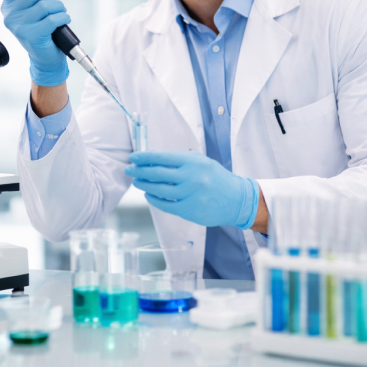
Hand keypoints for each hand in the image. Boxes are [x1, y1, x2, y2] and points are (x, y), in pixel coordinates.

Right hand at [1, 0, 70, 86]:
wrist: (45, 55)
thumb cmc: (40, 26)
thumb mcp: (32, 3)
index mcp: (7, 6)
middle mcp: (10, 16)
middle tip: (54, 2)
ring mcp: (19, 27)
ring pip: (45, 5)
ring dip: (59, 7)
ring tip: (59, 14)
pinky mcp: (32, 36)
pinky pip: (52, 19)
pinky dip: (63, 17)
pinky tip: (63, 20)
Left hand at [125, 151, 259, 228]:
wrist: (237, 200)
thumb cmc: (215, 178)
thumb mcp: (200, 162)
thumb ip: (178, 159)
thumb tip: (152, 155)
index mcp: (194, 163)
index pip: (163, 158)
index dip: (145, 157)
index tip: (133, 157)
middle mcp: (192, 178)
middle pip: (158, 173)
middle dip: (140, 171)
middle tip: (129, 169)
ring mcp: (190, 195)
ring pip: (159, 190)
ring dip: (144, 184)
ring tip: (136, 181)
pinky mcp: (189, 210)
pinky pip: (165, 204)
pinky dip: (153, 199)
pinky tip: (148, 194)